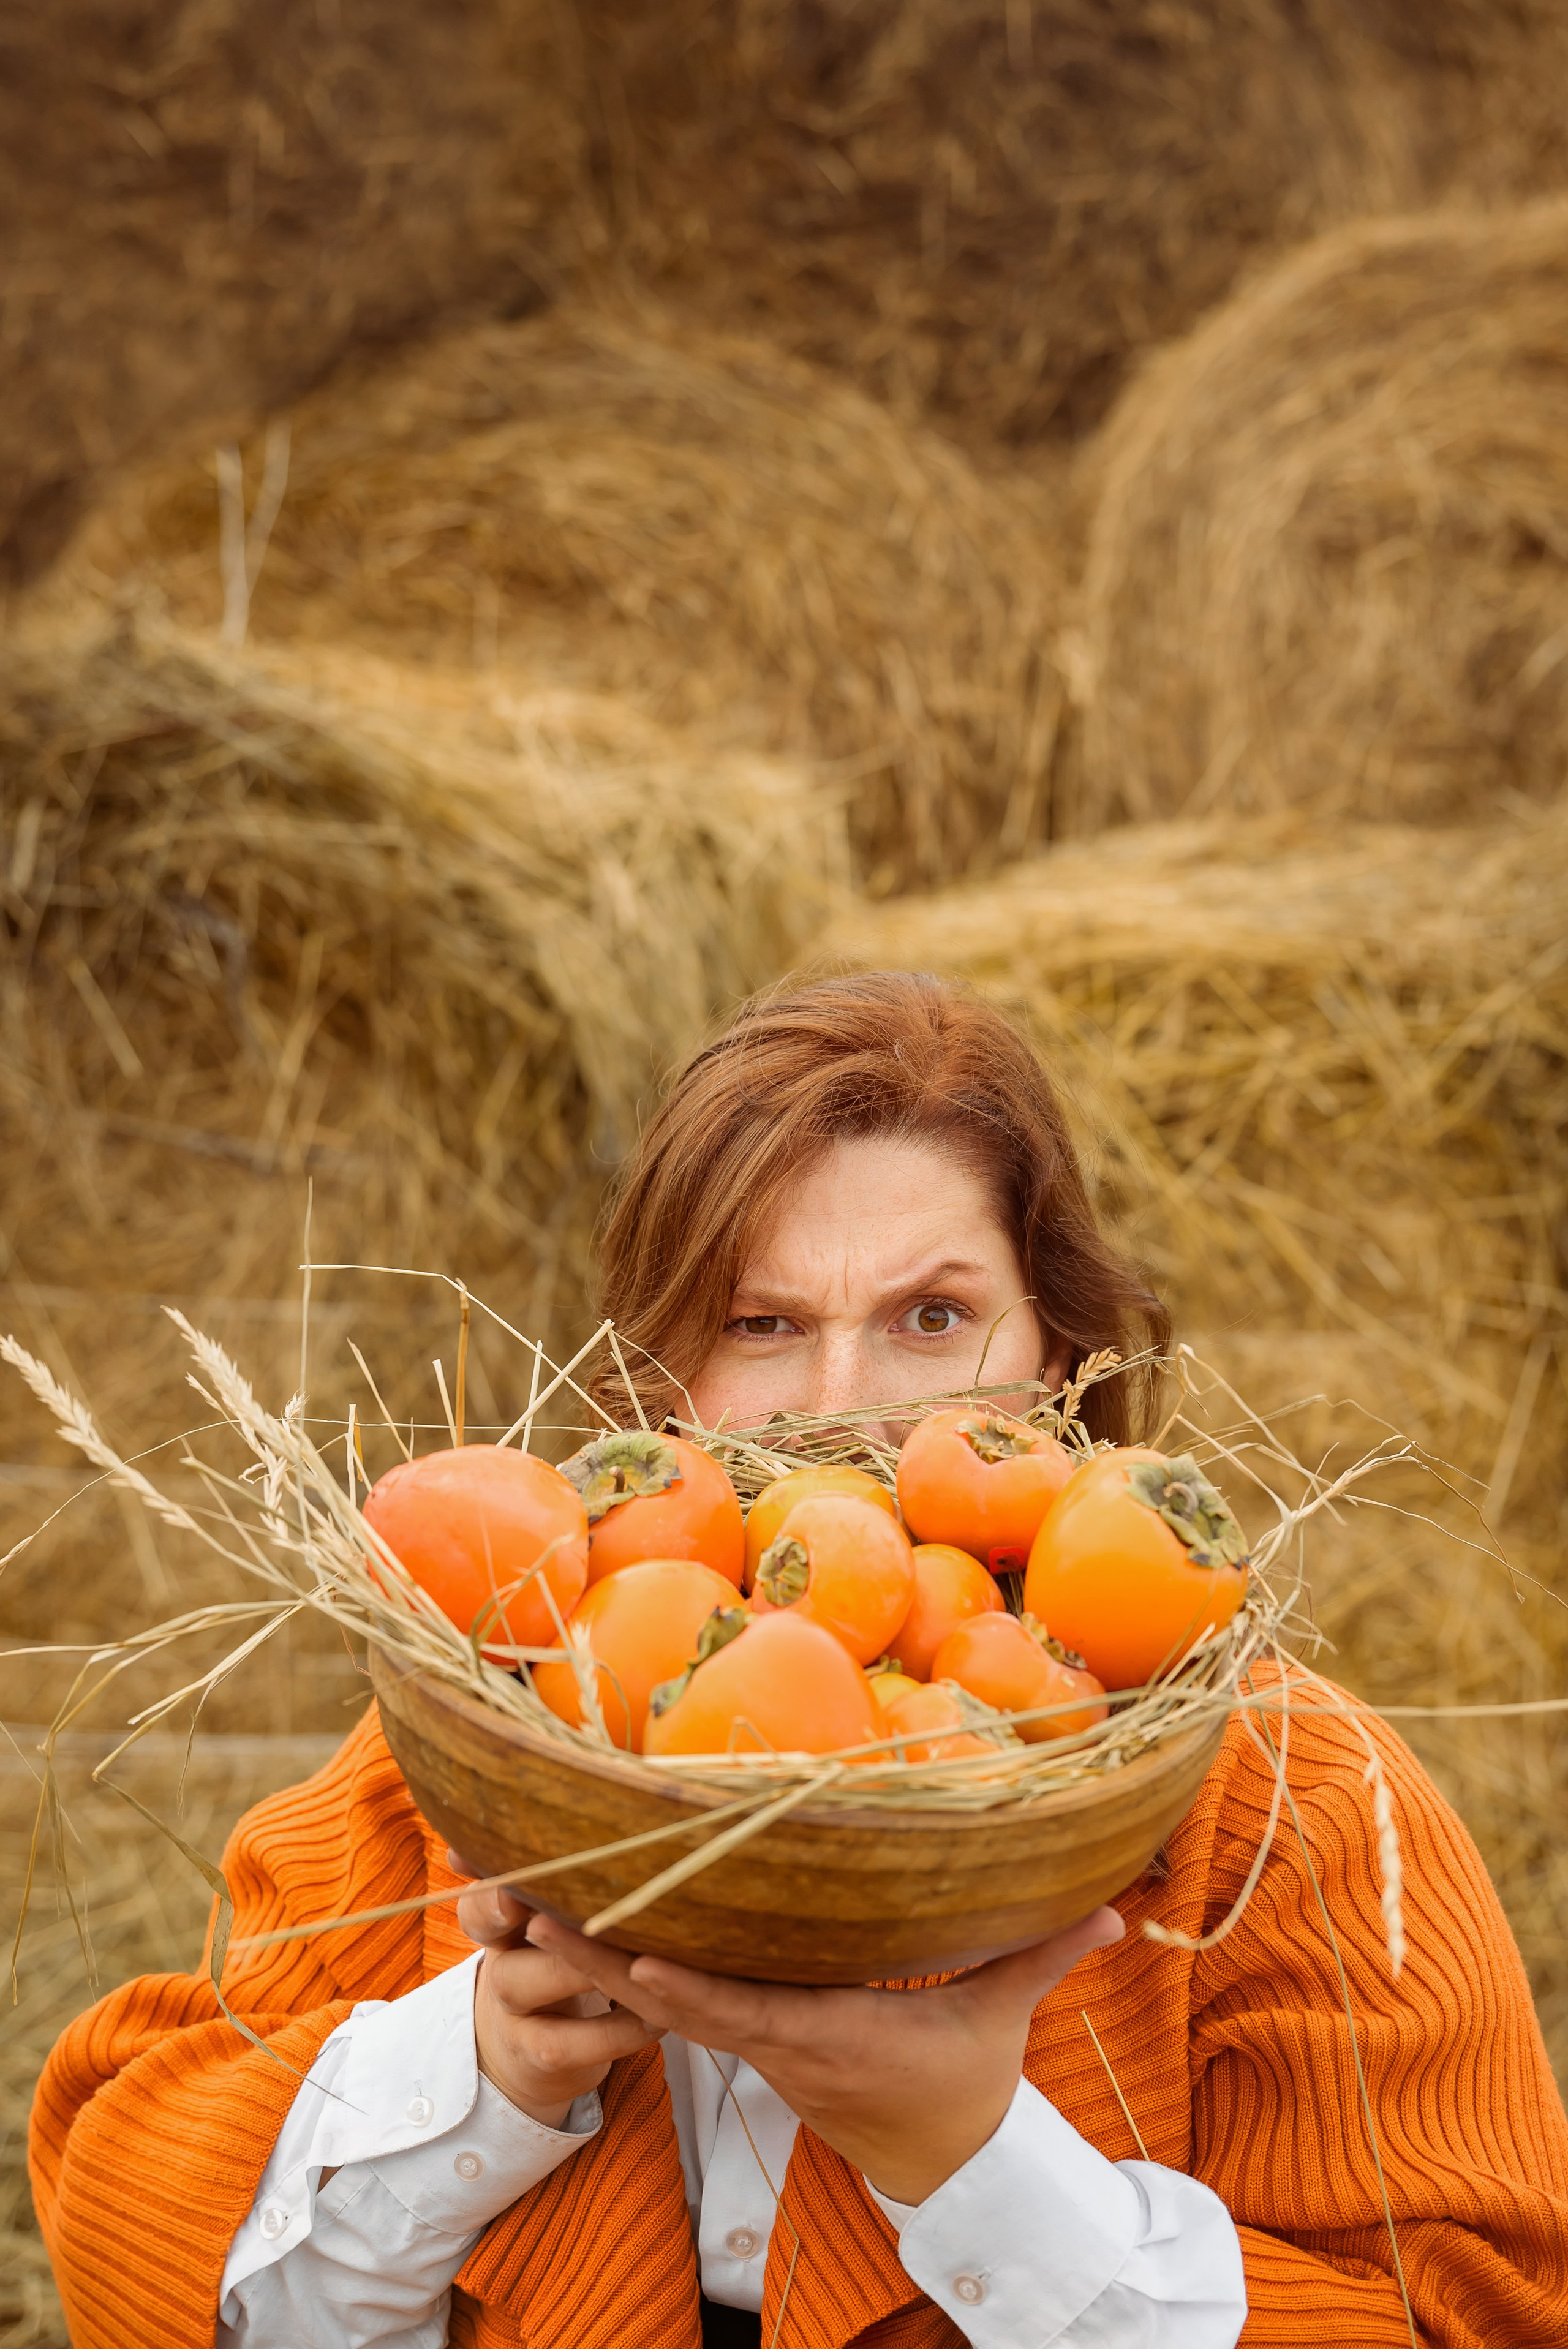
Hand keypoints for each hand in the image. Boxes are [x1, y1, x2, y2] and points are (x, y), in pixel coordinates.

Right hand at [452, 1850, 656, 2127]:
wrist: (539, 2050)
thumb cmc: (565, 1962)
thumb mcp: (560, 1918)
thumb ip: (574, 1875)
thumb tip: (608, 1789)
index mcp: (505, 1915)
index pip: (481, 1883)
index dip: (488, 1868)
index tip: (488, 1852)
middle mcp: (499, 1956)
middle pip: (490, 1922)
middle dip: (522, 1901)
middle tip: (568, 1890)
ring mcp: (512, 2009)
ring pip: (528, 1981)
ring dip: (579, 1964)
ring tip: (633, 1951)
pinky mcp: (539, 2055)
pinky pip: (570, 2043)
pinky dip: (616, 2029)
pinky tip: (656, 2017)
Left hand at [524, 1904, 1123, 2204]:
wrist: (942, 2163)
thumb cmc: (965, 2083)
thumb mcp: (1000, 2018)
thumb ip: (1042, 1955)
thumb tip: (1111, 1906)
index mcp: (827, 2033)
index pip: (742, 2012)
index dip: (684, 1987)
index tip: (631, 1954)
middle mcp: (777, 2038)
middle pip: (671, 1999)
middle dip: (600, 1957)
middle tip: (530, 1909)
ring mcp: (757, 2041)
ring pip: (658, 2000)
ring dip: (593, 1959)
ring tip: (527, 1909)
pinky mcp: (752, 2038)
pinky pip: (676, 2004)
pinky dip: (624, 1973)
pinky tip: (580, 1933)